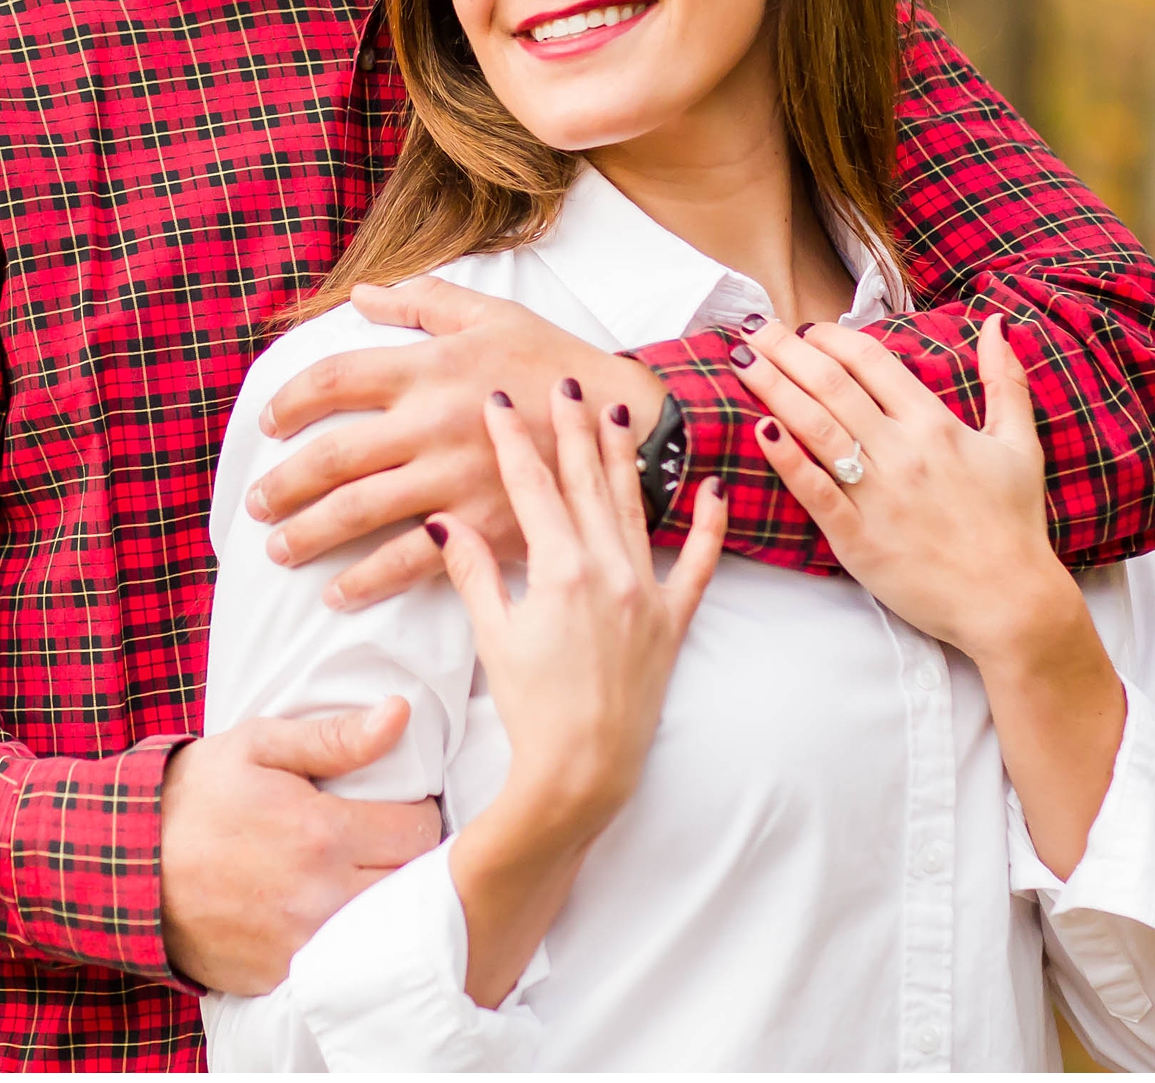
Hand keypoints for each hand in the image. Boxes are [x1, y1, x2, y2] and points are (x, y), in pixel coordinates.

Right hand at [158, 699, 442, 994]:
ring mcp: (302, 946)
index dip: (417, 813)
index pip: (419, 831)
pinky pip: (345, 967)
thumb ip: (335, 737)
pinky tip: (333, 914)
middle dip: (408, 860)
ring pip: (386, 931)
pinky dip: (350, 944)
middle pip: (412, 885)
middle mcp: (319, 897)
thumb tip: (400, 714)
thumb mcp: (258, 747)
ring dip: (386, 903)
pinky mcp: (283, 979)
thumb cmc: (195, 798)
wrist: (126, 866)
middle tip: (384, 841)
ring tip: (364, 876)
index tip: (399, 807)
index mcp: (321, 833)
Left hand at [250, 278, 667, 609]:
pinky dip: (365, 580)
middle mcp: (431, 423)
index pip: (332, 380)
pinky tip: (337, 593)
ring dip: (307, 534)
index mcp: (429, 368)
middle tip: (256, 503)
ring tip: (278, 548)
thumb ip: (422, 302)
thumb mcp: (492, 316)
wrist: (627, 424)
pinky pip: (409, 559)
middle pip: (331, 457)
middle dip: (282, 485)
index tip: (269, 423)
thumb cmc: (556, 364)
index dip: (288, 402)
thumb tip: (360, 296)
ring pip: (357, 511)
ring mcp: (454, 478)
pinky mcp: (482, 525)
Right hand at [426, 381, 724, 1006]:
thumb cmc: (533, 709)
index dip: (513, 439)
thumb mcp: (494, 636)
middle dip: (573, 428)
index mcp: (560, 569)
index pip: (531, 486)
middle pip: (586, 482)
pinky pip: (700, 565)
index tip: (500, 401)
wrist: (583, 771)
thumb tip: (441, 524)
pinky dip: (709, 525)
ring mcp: (646, 592)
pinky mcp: (673, 622)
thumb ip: (473, 573)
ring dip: (625, 456)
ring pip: (635, 507)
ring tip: (620, 410)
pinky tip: (712, 487)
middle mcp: (608, 570)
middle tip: (565, 383)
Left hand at [734, 313, 1079, 667]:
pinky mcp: (858, 539)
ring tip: (741, 360)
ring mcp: (878, 495)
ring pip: (816, 428)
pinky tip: (759, 430)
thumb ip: (1005, 381)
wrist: (1011, 603)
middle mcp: (902, 452)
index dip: (832, 337)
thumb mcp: (1020, 445)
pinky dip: (786, 460)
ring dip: (774, 388)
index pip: (872, 362)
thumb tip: (998, 322)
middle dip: (787, 351)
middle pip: (833, 386)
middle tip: (755, 329)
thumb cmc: (1015, 526)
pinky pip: (815, 492)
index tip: (806, 328)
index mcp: (935, 425)